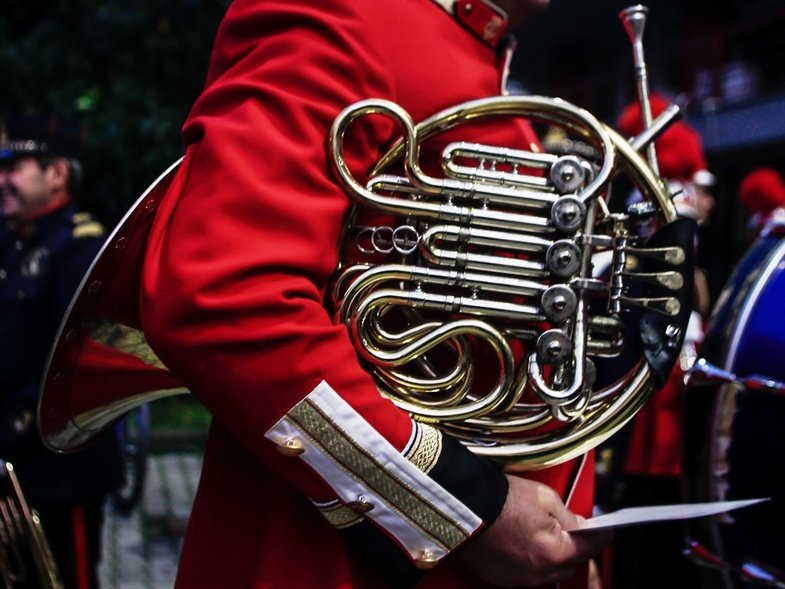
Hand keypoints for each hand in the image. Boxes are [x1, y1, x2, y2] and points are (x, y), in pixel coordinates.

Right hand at [456, 475, 611, 587]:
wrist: (463, 503)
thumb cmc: (501, 498)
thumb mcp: (545, 497)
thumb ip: (569, 516)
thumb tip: (582, 526)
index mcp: (554, 553)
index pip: (589, 548)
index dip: (600, 536)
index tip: (605, 530)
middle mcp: (537, 573)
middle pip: (570, 566)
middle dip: (574, 549)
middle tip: (570, 529)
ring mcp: (517, 578)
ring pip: (548, 572)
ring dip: (551, 557)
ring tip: (541, 533)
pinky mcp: (500, 578)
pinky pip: (525, 574)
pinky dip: (529, 560)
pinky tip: (522, 542)